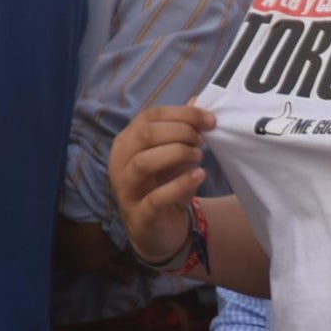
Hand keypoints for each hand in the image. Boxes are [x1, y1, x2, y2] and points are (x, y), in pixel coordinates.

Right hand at [108, 105, 215, 263]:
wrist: (161, 230)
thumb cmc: (165, 185)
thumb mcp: (175, 154)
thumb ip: (183, 128)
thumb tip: (197, 100)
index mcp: (127, 142)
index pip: (151, 116)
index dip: (183, 114)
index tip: (210, 120)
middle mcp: (120, 162)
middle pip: (145, 135)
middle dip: (180, 132)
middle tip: (202, 141)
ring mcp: (126, 189)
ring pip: (144, 162)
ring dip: (177, 154)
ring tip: (199, 156)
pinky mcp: (138, 214)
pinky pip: (156, 197)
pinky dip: (180, 184)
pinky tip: (198, 176)